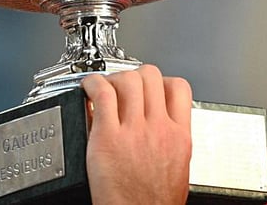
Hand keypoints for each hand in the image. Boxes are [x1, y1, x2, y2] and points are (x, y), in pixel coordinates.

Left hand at [83, 65, 192, 204]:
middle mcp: (159, 129)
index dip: (163, 81)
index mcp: (180, 137)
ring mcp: (134, 132)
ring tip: (104, 87)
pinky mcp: (108, 138)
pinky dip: (92, 84)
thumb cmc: (154, 204)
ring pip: (128, 79)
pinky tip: (87, 89)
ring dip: (114, 78)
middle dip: (135, 75)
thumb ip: (171, 143)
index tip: (150, 87)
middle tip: (124, 86)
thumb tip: (161, 130)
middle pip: (151, 76)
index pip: (179, 88)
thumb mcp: (178, 169)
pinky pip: (101, 95)